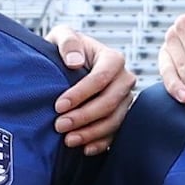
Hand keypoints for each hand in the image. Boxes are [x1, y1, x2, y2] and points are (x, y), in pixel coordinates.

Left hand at [44, 28, 136, 150]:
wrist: (68, 67)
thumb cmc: (66, 51)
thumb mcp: (62, 36)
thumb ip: (68, 42)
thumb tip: (75, 62)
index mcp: (113, 59)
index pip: (102, 78)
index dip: (81, 93)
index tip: (58, 106)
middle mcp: (124, 80)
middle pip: (110, 102)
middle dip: (84, 116)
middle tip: (59, 126)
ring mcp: (125, 101)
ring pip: (114, 120)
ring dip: (91, 133)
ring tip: (68, 140)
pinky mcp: (121, 117)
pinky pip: (116, 134)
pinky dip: (101, 143)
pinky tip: (84, 149)